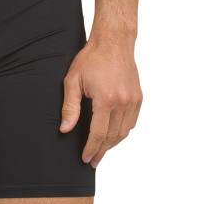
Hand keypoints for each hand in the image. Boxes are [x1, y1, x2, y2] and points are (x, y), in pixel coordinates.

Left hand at [60, 36, 142, 168]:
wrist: (113, 42)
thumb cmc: (91, 59)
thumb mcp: (72, 81)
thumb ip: (70, 107)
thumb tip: (65, 128)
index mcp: (105, 98)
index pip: (98, 133)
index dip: (91, 148)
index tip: (86, 158)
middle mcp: (122, 101)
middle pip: (112, 136)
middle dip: (101, 151)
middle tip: (93, 161)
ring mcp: (133, 100)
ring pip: (124, 132)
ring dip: (112, 144)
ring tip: (101, 151)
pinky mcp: (138, 97)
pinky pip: (132, 122)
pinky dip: (123, 132)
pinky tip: (113, 136)